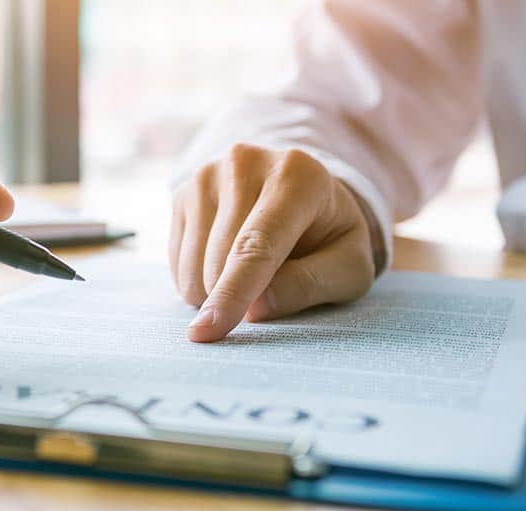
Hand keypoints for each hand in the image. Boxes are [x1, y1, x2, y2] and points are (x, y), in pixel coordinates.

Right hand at [169, 144, 375, 341]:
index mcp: (298, 177)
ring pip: (191, 265)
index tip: (208, 332)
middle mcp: (246, 164)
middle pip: (219, 260)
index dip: (233, 292)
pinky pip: (176, 260)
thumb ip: (311, 286)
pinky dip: (198, 277)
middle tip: (269, 290)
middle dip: (234, 298)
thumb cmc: (331, 237)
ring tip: (250, 273)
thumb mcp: (349, 268)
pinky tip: (225, 261)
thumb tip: (255, 310)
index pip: (256, 245)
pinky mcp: (184, 189)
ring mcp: (209, 174)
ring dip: (214, 291)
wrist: (305, 195)